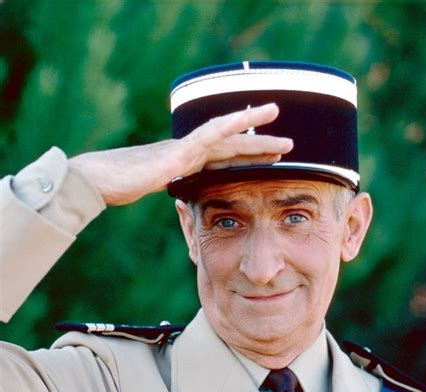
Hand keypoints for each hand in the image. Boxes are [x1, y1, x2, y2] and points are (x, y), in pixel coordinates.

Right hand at [69, 104, 292, 205]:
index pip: (223, 161)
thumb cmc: (118, 187)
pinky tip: (249, 118)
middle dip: (260, 147)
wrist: (99, 180)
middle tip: (288, 147)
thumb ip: (172, 191)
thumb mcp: (153, 191)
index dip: (248, 160)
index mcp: (185, 164)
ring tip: (283, 131)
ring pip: (228, 136)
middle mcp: (188, 151)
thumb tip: (186, 200)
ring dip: (255, 133)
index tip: (271, 162)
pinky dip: (231, 125)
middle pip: (232, 147)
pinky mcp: (179, 150)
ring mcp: (184, 148)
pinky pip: (210, 133)